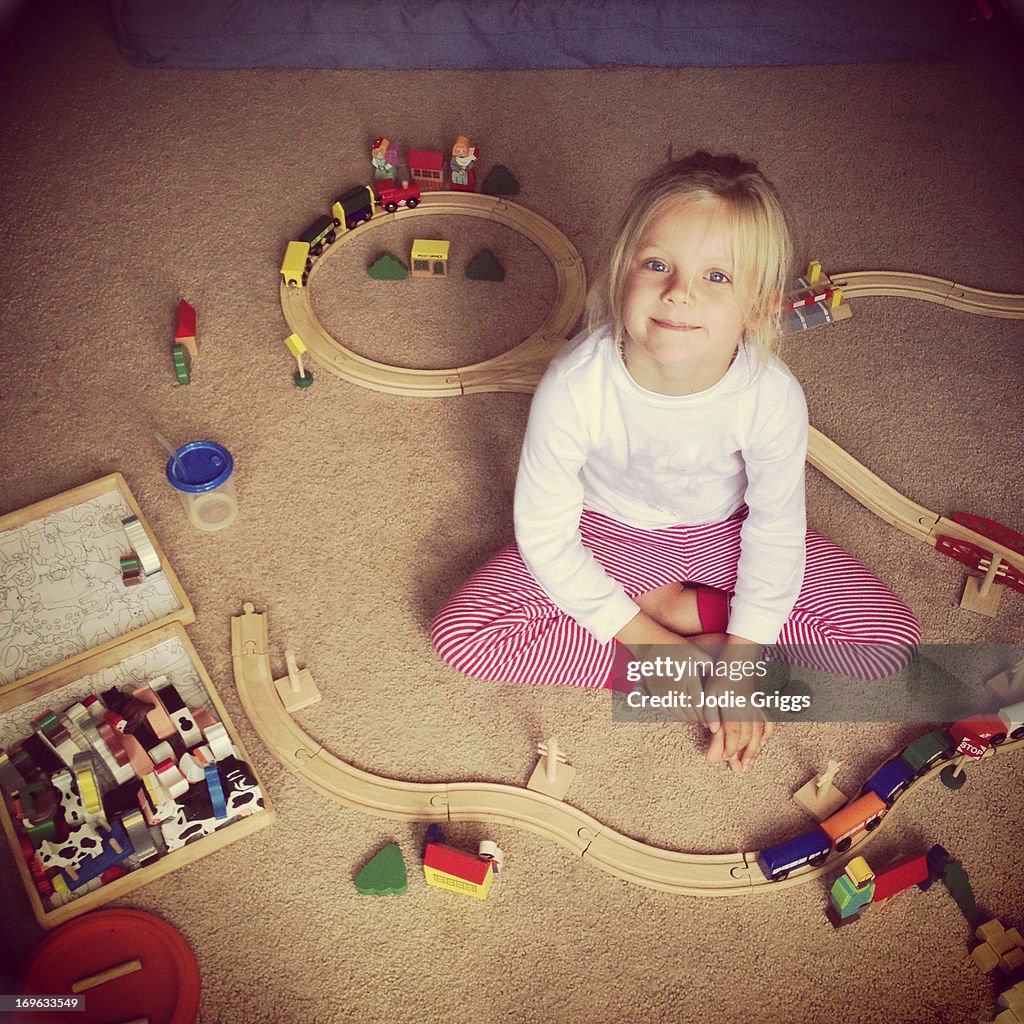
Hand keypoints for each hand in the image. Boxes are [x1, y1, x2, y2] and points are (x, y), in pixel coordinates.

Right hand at [615, 610, 710, 720]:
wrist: (647, 644)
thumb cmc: (673, 645)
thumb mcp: (694, 651)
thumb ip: (708, 664)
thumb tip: (720, 676)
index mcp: (687, 678)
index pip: (700, 704)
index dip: (709, 716)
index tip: (716, 725)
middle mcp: (675, 688)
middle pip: (691, 711)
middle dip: (702, 720)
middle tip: (712, 726)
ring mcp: (663, 692)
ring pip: (678, 713)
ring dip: (690, 719)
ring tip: (699, 721)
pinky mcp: (655, 693)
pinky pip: (667, 710)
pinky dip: (676, 715)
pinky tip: (683, 714)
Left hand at [700, 637, 775, 773]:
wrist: (740, 657)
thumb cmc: (721, 673)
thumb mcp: (710, 691)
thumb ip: (710, 711)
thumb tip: (712, 730)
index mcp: (734, 707)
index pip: (733, 734)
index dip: (729, 749)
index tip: (723, 759)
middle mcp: (748, 710)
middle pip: (748, 738)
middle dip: (743, 755)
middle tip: (739, 769)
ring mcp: (756, 707)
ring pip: (759, 734)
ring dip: (755, 750)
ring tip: (750, 764)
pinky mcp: (759, 703)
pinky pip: (768, 722)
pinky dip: (768, 734)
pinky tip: (765, 742)